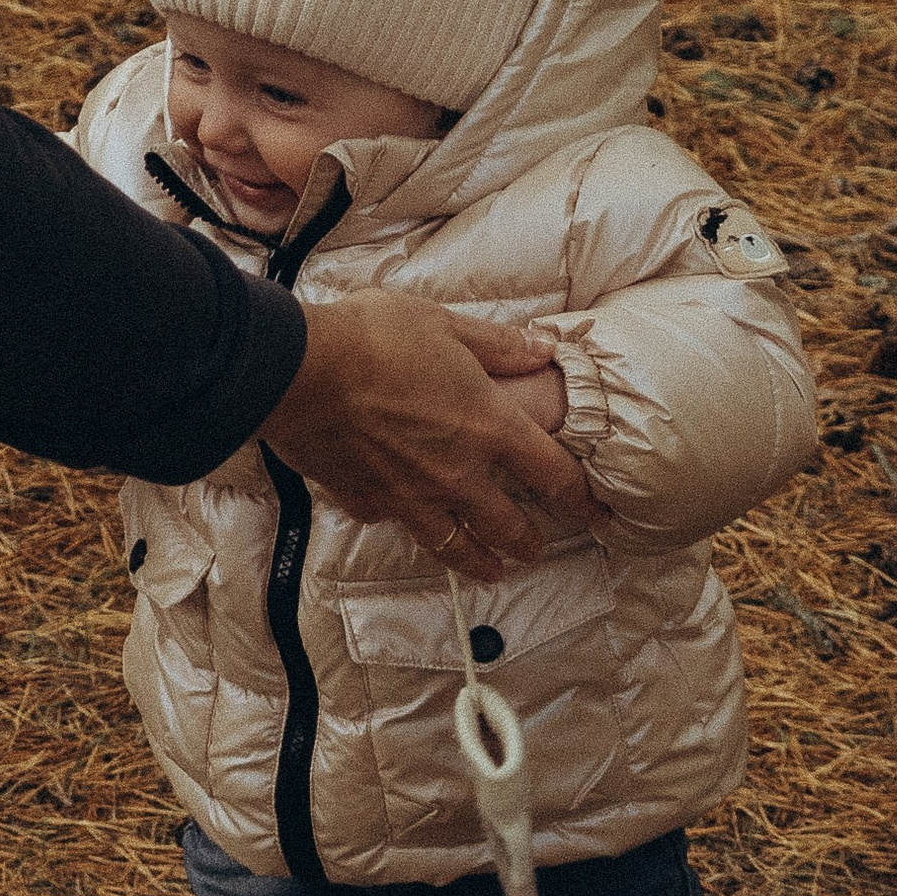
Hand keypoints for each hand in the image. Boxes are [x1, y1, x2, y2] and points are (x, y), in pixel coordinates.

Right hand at [258, 294, 590, 563]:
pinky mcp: (366, 500)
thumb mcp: (447, 324)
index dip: (581, 500)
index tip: (596, 516)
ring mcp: (411, 496)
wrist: (300, 371)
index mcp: (489, 428)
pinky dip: (400, 522)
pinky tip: (398, 520)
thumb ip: (499, 344)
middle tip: (535, 550)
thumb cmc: (376, 337)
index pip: (554, 476)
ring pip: (455, 545)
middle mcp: (457, 474)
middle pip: (507, 526)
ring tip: (491, 571)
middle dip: (528, 542)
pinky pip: (392, 522)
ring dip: (479, 561)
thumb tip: (544, 346)